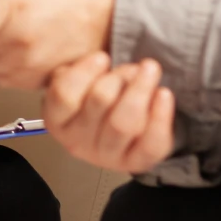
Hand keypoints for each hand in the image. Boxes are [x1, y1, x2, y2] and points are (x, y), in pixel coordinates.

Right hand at [44, 53, 174, 173]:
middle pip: (99, 101)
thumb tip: (101, 59)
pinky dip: (160, 115)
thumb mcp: (78, 79)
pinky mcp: (136, 163)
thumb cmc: (95, 97)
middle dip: (120, 77)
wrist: (119, 127)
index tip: (103, 57)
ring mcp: (106, 157)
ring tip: (149, 70)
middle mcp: (77, 142)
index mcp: (57, 120)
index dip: (85, 72)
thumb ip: (79, 68)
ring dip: (141, 89)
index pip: (64, 95)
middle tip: (133, 67)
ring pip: (125, 123)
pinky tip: (163, 94)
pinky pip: (150, 143)